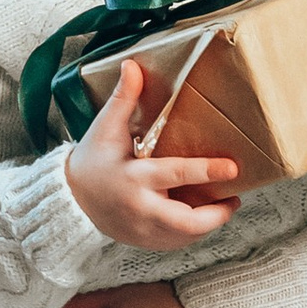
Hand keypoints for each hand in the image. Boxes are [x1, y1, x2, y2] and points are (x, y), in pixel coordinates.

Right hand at [65, 57, 238, 248]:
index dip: (206, 171)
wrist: (70, 201)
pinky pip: (177, 242)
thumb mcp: (104, 129)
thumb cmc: (91, 160)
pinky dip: (193, 232)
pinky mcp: (144, 242)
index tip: (232, 168)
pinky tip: (201, 216)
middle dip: (217, 214)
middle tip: (235, 199)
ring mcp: (143, 230)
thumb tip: (132, 65)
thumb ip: (122, 99)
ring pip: (186, 236)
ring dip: (210, 223)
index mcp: (134, 177)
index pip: (175, 175)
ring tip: (224, 205)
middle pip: (187, 221)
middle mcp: (141, 208)